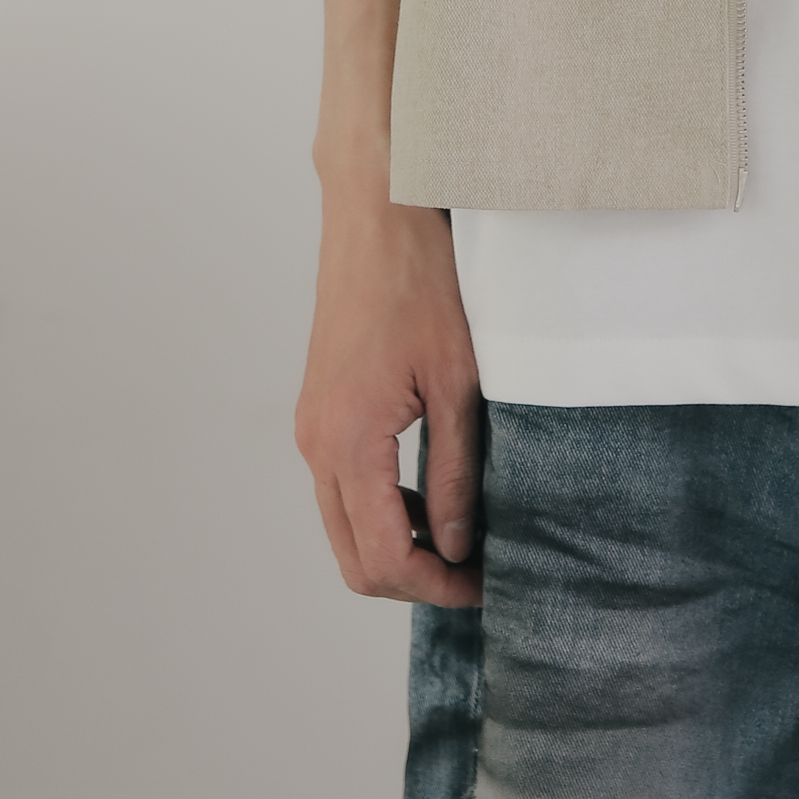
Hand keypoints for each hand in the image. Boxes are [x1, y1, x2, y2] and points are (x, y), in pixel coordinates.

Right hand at [294, 186, 483, 605]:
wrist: (376, 211)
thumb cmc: (420, 279)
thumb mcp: (457, 378)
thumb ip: (457, 470)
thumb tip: (458, 545)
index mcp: (348, 442)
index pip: (384, 557)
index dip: (437, 587)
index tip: (486, 585)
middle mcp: (316, 444)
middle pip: (354, 559)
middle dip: (414, 580)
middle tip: (475, 576)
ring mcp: (312, 428)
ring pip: (345, 527)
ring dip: (398, 546)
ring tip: (463, 538)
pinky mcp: (319, 410)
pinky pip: (344, 488)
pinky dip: (383, 509)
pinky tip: (433, 494)